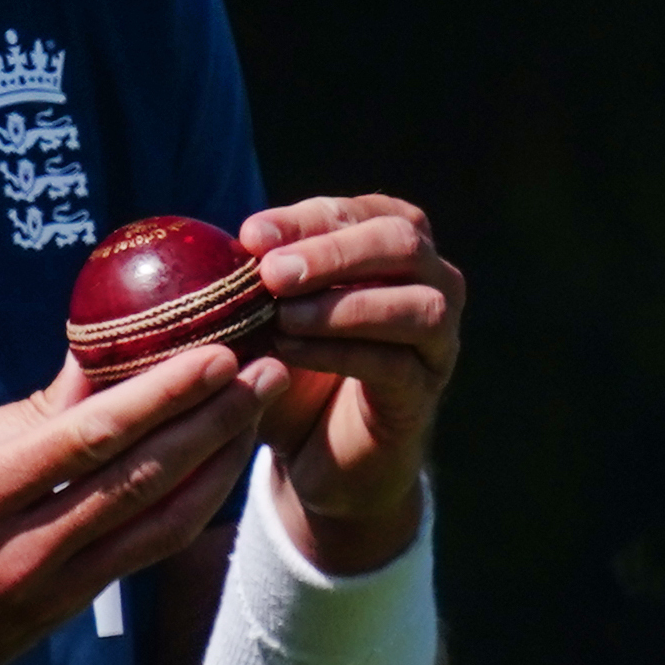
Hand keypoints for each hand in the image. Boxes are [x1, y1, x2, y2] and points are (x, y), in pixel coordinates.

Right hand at [0, 339, 281, 664]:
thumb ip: (26, 414)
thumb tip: (103, 358)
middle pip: (138, 480)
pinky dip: (184, 508)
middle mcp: (14, 552)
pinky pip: (139, 555)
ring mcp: (42, 595)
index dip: (162, 394)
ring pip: (156, 525)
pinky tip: (215, 471)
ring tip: (257, 413)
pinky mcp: (58, 619)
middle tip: (269, 370)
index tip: (218, 352)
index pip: (88, 437)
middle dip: (212, 421)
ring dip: (216, 466)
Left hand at [241, 195, 464, 567]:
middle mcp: (433, 282)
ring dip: (342, 306)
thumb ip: (259, 276)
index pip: (359, 212)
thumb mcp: (269, 312)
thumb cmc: (290, 364)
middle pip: (402, 244)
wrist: (316, 452)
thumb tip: (226, 240)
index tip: (249, 236)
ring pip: (416, 305)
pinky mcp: (423, 392)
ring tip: (281, 316)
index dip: (306, 219)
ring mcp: (438, 339)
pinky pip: (394, 364)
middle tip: (272, 273)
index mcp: (393, 244)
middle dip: (333, 254)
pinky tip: (290, 352)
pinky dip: (340, 353)